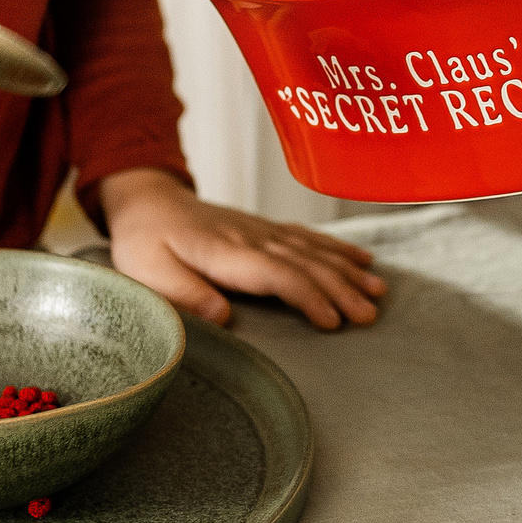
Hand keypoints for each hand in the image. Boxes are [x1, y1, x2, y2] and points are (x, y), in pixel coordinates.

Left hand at [98, 166, 384, 329]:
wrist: (148, 201)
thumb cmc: (144, 241)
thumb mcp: (147, 272)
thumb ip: (183, 293)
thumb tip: (223, 317)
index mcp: (226, 251)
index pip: (277, 273)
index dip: (308, 296)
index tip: (332, 321)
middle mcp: (252, 238)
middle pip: (305, 263)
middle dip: (341, 288)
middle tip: (369, 315)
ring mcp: (263, 232)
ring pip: (314, 251)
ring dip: (347, 270)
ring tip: (377, 292)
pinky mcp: (266, 231)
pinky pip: (309, 239)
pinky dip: (339, 250)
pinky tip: (363, 261)